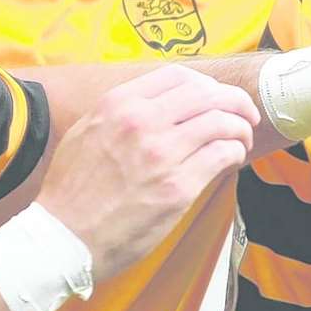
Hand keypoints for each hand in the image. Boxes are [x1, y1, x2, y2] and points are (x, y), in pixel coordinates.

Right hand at [39, 66, 257, 282]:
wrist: (66, 235)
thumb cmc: (72, 189)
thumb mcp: (86, 132)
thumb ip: (119, 113)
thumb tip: (157, 105)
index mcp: (118, 104)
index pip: (178, 75)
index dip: (206, 83)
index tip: (215, 95)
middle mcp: (142, 121)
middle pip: (207, 93)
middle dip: (235, 101)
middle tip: (245, 114)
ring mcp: (161, 153)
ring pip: (222, 122)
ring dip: (240, 128)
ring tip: (241, 139)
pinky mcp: (178, 187)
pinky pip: (222, 155)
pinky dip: (234, 152)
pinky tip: (232, 159)